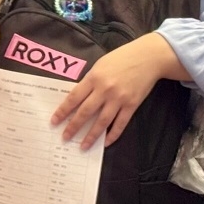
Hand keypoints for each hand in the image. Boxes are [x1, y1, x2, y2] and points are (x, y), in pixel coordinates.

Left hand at [52, 33, 186, 149]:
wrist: (148, 57)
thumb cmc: (122, 58)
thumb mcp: (100, 65)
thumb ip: (90, 81)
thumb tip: (78, 99)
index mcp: (94, 77)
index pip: (74, 98)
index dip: (63, 111)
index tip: (55, 121)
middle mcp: (105, 89)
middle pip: (85, 112)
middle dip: (73, 127)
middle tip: (65, 137)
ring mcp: (119, 98)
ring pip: (102, 122)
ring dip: (91, 136)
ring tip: (83, 146)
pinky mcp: (132, 105)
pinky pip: (121, 123)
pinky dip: (113, 135)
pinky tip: (106, 142)